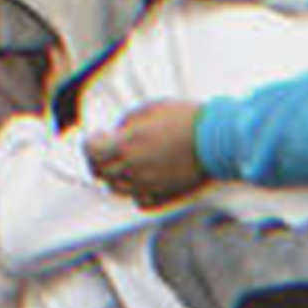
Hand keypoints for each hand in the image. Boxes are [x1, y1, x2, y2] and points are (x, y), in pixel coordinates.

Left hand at [86, 100, 207, 208]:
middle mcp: (132, 168)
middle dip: (98, 160)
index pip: (91, 151)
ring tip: (122, 164)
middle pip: (100, 172)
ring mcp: (147, 184)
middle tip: (104, 150)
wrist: (216, 138)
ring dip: (114, 176)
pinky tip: (140, 180)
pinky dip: (135, 192)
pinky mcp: (163, 193)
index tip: (96, 136)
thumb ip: (128, 120)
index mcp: (126, 144)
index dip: (90, 142)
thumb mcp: (151, 107)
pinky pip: (139, 201)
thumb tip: (120, 129)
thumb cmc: (187, 119)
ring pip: (116, 189)